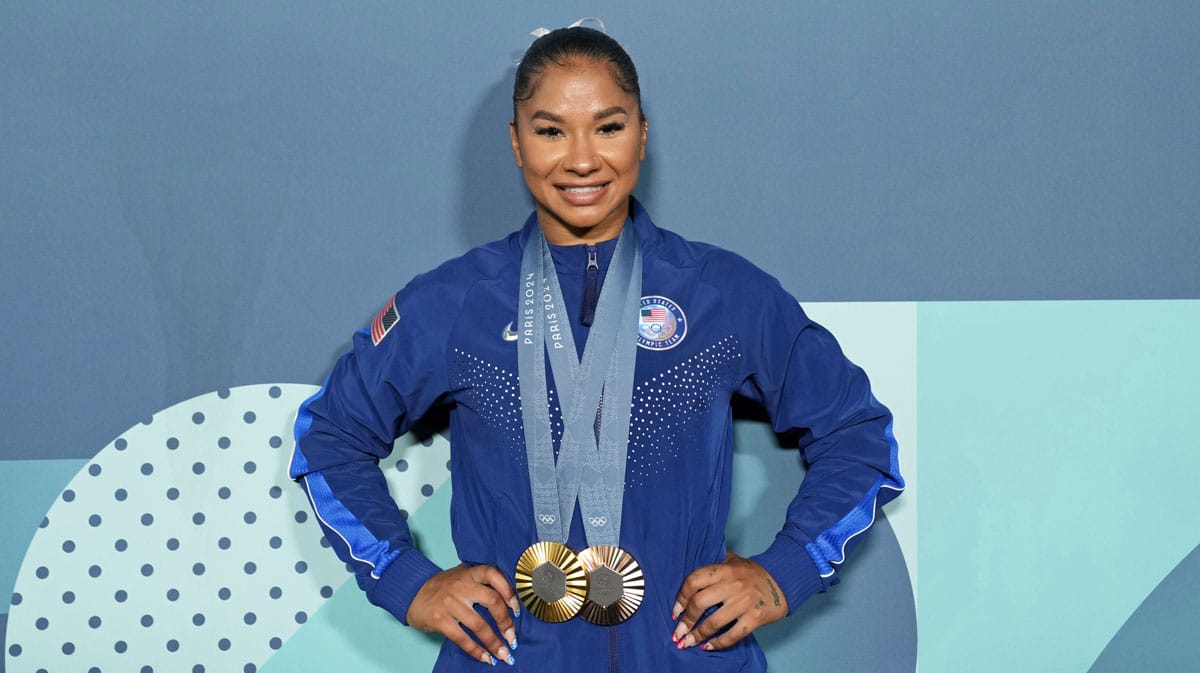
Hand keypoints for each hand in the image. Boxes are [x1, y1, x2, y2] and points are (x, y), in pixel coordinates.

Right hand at [407, 564, 520, 665]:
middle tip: (512, 638)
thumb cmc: (442, 586)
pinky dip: (476, 650)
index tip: (517, 609)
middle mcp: (461, 585)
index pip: (494, 574)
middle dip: (506, 623)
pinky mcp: (440, 619)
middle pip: (492, 601)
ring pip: (479, 625)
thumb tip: (508, 604)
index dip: (509, 591)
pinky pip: (462, 638)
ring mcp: (450, 603)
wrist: (411, 591)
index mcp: (469, 572)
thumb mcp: (461, 576)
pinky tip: (485, 658)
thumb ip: (480, 583)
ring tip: (503, 654)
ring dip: (494, 643)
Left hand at [671, 551, 787, 650]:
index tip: (675, 611)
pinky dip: (718, 643)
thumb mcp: (733, 560)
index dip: (680, 598)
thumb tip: (689, 573)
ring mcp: (744, 602)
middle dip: (686, 620)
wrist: (783, 580)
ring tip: (687, 643)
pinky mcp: (755, 617)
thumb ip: (714, 564)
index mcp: (724, 569)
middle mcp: (733, 585)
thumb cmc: (753, 572)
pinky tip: (708, 646)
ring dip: (697, 635)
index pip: (694, 581)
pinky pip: (733, 634)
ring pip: (714, 622)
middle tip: (678, 632)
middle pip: (700, 603)